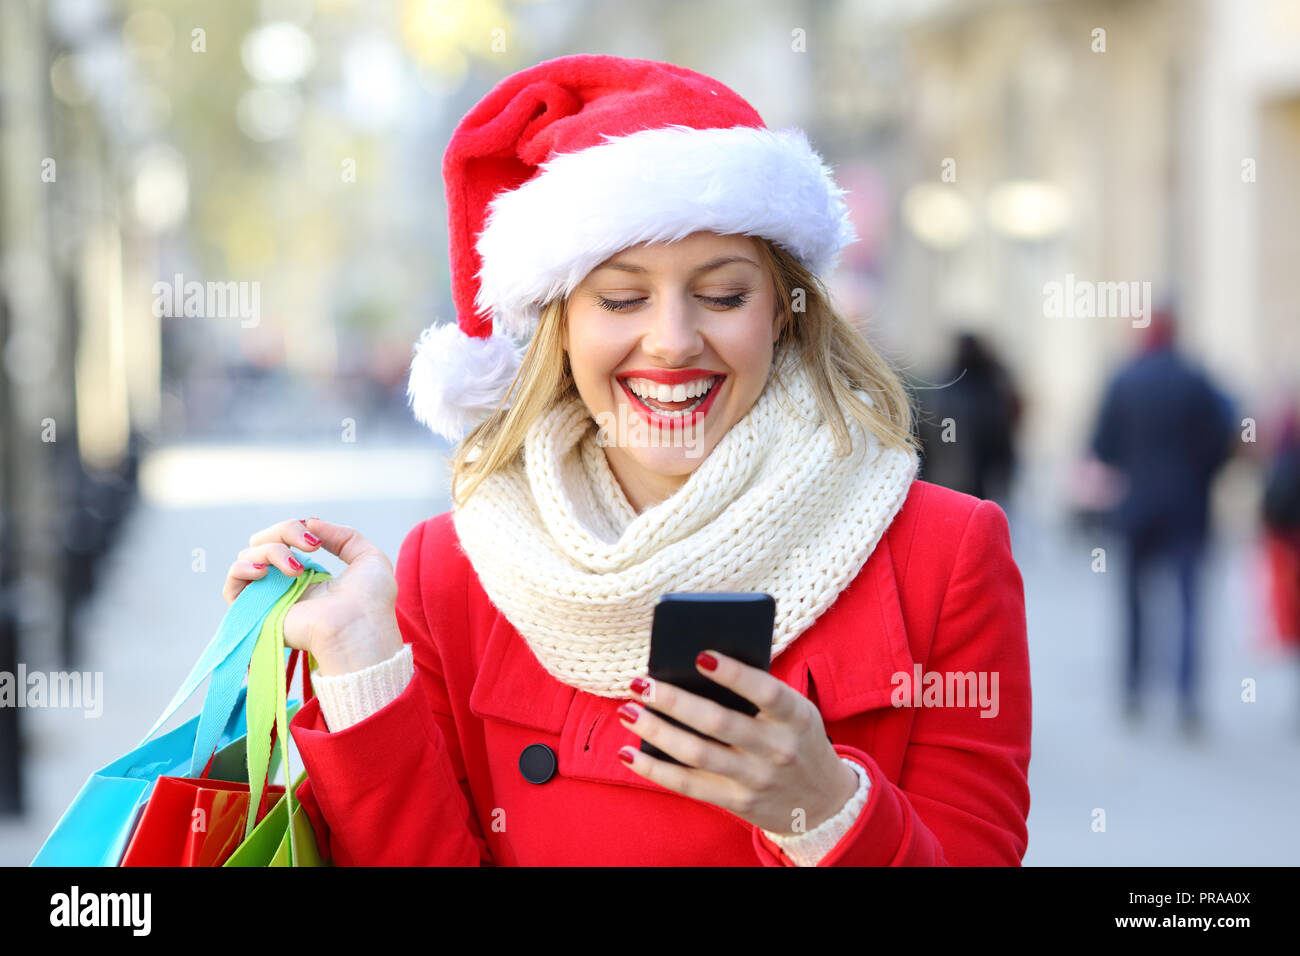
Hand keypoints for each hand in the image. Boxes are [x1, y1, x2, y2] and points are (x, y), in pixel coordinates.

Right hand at [222, 517, 402, 674]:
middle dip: (284, 531)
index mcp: (309, 574)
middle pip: (263, 542)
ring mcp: (269, 598)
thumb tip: (311, 522)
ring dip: (271, 551)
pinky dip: (241, 569)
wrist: (359, 630)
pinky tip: (263, 571)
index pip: (284, 539)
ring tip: (297, 570)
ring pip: (248, 557)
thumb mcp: (367, 557)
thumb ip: (343, 535)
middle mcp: (285, 585)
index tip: (316, 539)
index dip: (295, 529)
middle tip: (310, 547)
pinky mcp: (256, 614)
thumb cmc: (370, 602)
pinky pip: (231, 586)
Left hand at [615, 651, 859, 833]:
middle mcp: (778, 749)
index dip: (734, 674)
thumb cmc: (797, 739)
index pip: (765, 692)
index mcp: (796, 717)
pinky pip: (689, 786)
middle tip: (641, 683)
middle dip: (674, 701)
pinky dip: (655, 770)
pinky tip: (629, 752)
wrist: (824, 803)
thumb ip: (758, 694)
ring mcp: (756, 779)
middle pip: (718, 723)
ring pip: (697, 754)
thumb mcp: (795, 713)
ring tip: (628, 711)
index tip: (700, 656)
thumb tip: (695, 667)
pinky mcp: (737, 802)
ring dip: (656, 731)